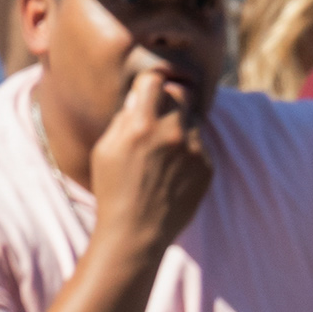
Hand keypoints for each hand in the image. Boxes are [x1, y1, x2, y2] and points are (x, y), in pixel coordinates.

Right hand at [89, 59, 215, 253]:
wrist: (137, 231)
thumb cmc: (113, 189)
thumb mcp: (105, 148)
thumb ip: (125, 118)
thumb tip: (141, 97)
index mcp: (141, 124)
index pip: (156, 80)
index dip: (150, 85)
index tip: (147, 94)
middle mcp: (172, 133)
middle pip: (182, 94)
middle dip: (170, 100)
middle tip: (159, 116)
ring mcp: (194, 150)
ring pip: (193, 120)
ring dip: (181, 126)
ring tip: (164, 150)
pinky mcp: (207, 166)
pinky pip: (201, 144)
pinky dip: (189, 149)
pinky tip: (173, 170)